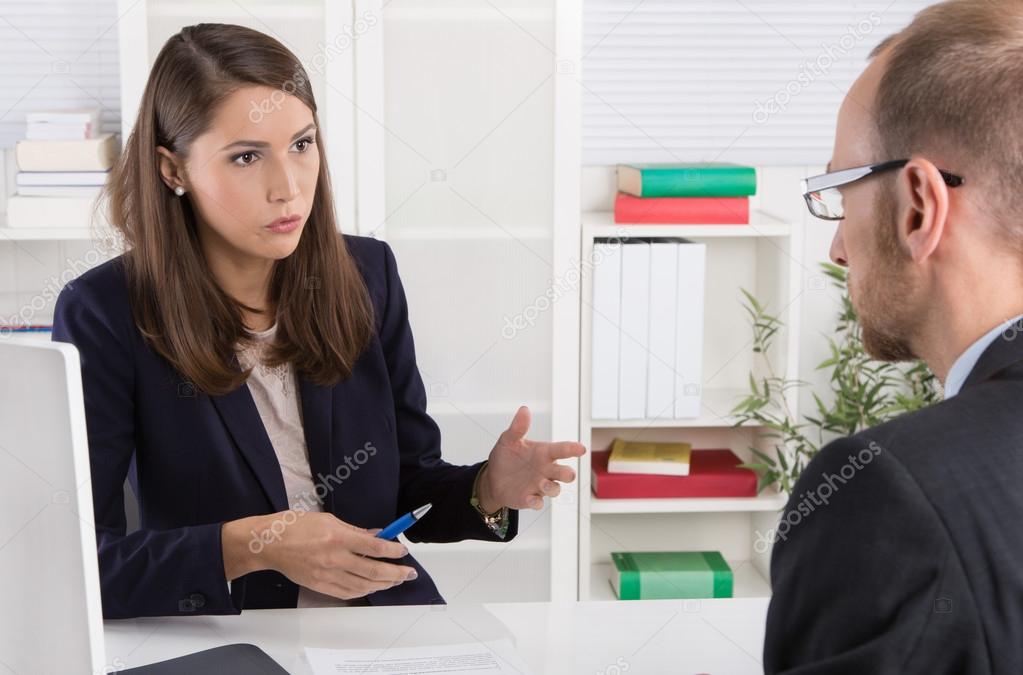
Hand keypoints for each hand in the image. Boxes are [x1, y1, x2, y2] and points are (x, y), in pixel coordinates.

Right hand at [221, 511, 417, 599]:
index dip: (393, 551)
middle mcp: (334, 559)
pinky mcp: (320, 586)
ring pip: (364, 586)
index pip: (374, 548)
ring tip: (395, 580)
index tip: (404, 552)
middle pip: (373, 571)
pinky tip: (374, 587)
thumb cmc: (296, 526)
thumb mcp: (329, 519)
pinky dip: (365, 591)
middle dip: (396, 573)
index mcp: (338, 538)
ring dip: (384, 584)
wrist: (269, 544)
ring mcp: (327, 575)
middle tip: (409, 572)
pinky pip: (348, 593)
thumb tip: (377, 536)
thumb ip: (355, 530)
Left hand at [479, 405, 586, 510]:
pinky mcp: (530, 499)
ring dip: (552, 488)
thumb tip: (524, 410)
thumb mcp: (508, 440)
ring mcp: (539, 486)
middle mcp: (546, 470)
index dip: (572, 449)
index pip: (561, 450)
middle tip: (567, 473)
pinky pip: (538, 503)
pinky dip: (536, 502)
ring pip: (555, 489)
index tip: (581, 449)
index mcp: (544, 453)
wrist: (492, 478)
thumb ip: (518, 427)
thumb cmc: (506, 457)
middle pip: (564, 473)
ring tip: (543, 484)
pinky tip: (530, 499)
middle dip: (567, 474)